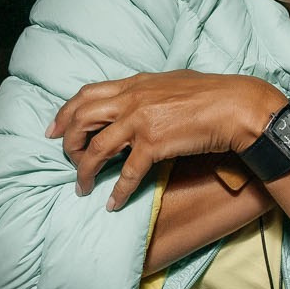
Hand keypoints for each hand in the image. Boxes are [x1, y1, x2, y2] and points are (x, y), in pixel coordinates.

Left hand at [48, 72, 285, 210]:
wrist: (236, 106)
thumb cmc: (212, 95)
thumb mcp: (171, 84)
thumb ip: (148, 93)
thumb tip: (136, 103)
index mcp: (134, 84)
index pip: (86, 94)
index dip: (64, 113)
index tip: (53, 130)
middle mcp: (131, 99)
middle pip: (81, 118)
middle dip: (68, 142)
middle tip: (66, 159)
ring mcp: (140, 121)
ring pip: (96, 148)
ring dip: (84, 171)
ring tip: (81, 187)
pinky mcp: (153, 144)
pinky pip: (126, 173)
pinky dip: (117, 191)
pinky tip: (113, 204)